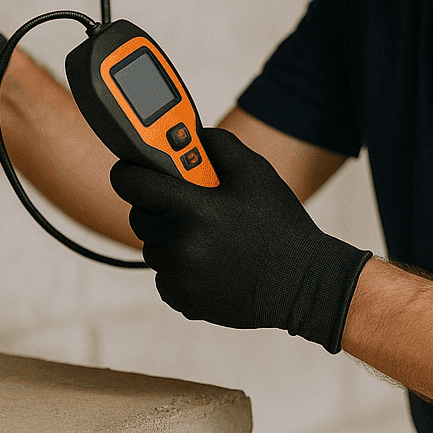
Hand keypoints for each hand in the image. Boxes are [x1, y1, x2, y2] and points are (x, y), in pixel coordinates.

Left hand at [110, 127, 370, 352]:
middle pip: (139, 216)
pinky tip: (211, 263)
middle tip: (188, 205)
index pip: (132, 182)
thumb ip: (218, 145)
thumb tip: (188, 133)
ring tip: (209, 237)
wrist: (304, 284)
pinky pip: (163, 275)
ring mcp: (179, 276)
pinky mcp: (182, 300)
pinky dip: (178, 268)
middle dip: (157, 206)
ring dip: (169, 238)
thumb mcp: (255, 173)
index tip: (131, 169)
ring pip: (152, 247)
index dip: (128, 171)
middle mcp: (180, 244)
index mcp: (193, 208)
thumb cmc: (280, 225)